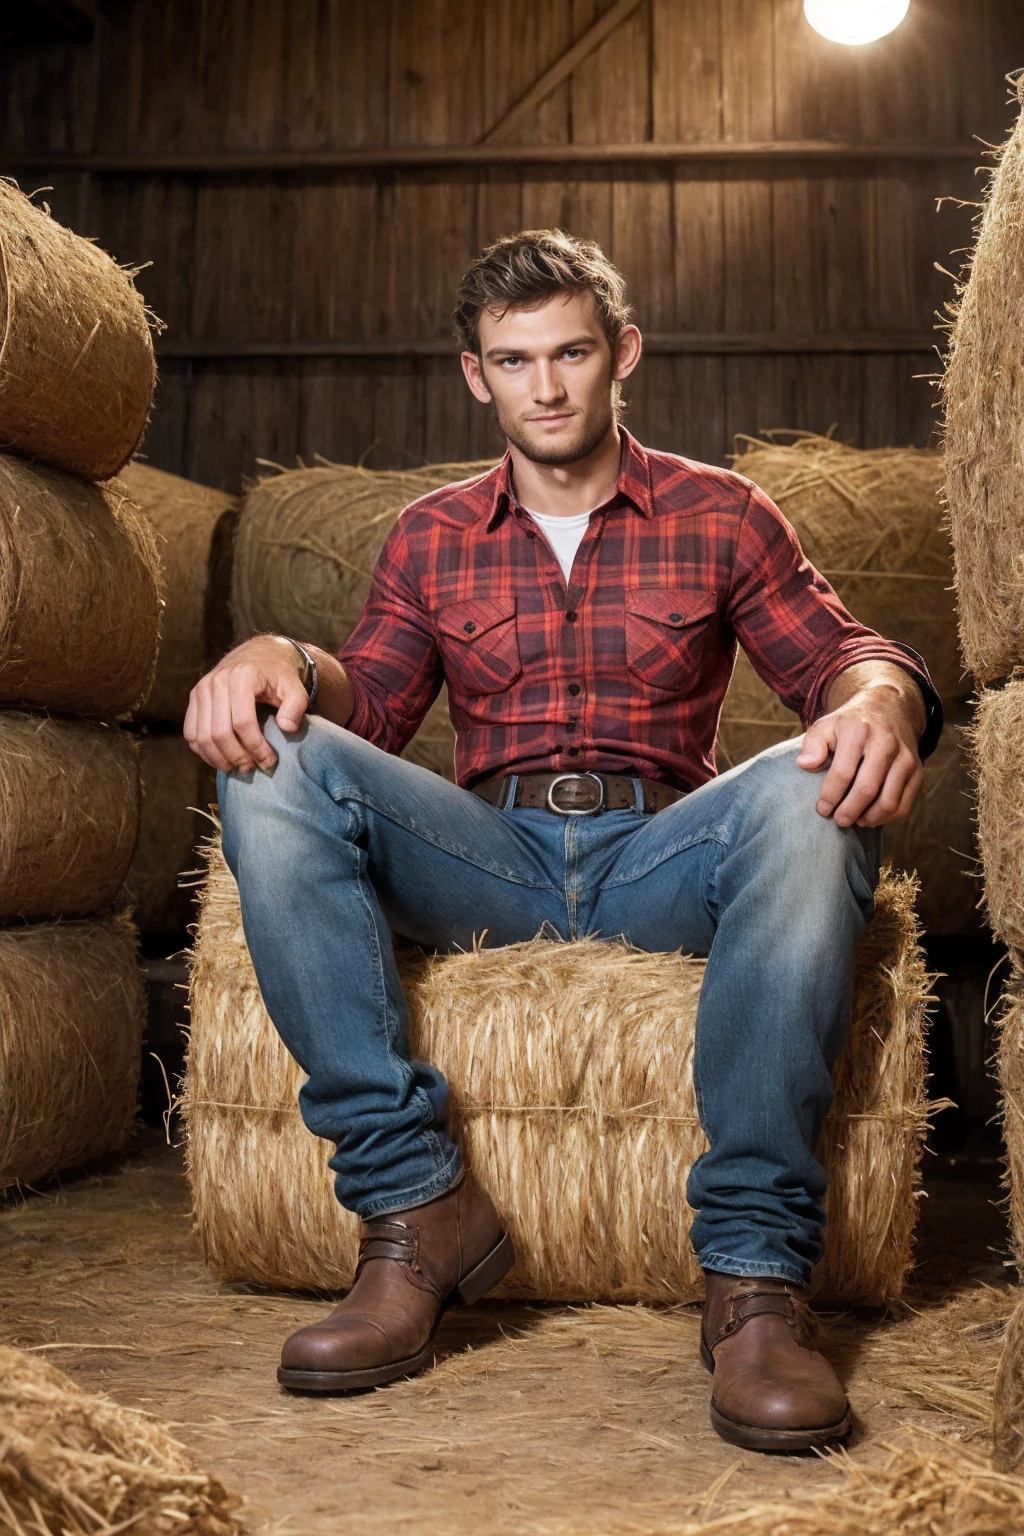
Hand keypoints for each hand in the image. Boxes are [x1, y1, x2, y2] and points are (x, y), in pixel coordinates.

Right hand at [184, 635, 308, 772]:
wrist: (258, 655)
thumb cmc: (279, 675)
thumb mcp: (295, 687)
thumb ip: (296, 707)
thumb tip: (286, 728)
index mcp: (241, 677)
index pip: (243, 722)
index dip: (256, 747)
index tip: (269, 761)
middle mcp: (216, 682)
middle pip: (219, 732)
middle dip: (236, 756)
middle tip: (252, 768)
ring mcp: (201, 689)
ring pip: (201, 736)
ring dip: (217, 758)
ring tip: (235, 767)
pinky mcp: (194, 697)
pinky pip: (190, 732)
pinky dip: (202, 751)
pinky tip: (220, 758)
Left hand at [795, 685, 923, 827]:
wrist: (888, 709)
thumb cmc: (850, 724)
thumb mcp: (826, 725)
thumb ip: (812, 745)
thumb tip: (804, 765)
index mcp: (859, 731)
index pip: (843, 773)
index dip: (830, 796)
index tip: (822, 809)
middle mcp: (885, 743)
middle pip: (866, 790)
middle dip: (848, 812)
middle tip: (838, 820)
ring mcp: (905, 758)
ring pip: (888, 802)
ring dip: (869, 819)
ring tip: (854, 820)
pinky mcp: (917, 771)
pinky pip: (903, 804)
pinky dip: (886, 817)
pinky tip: (871, 817)